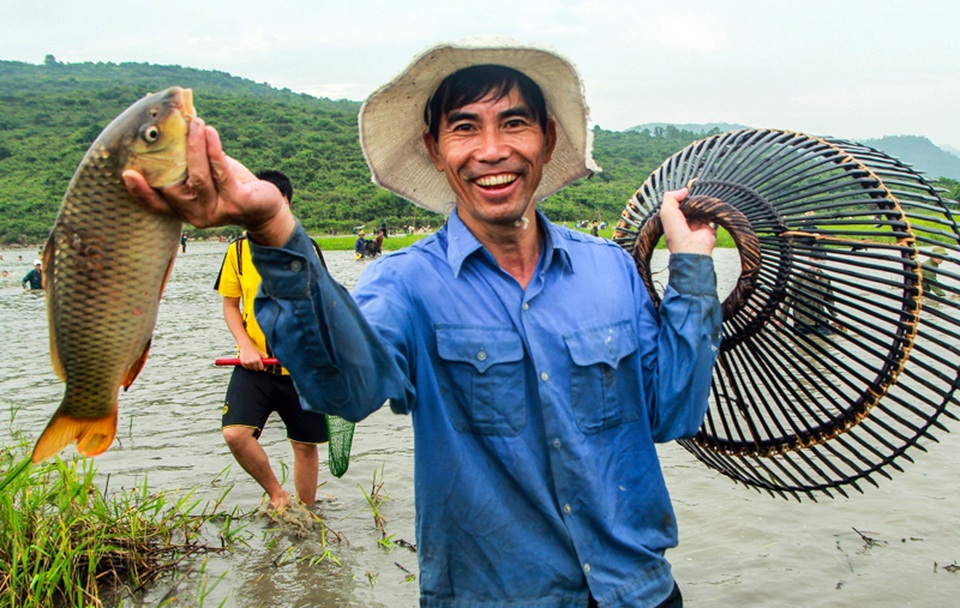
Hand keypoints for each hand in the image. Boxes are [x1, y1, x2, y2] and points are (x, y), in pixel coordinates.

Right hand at [122, 118, 295, 245]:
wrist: (266, 207)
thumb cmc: (231, 186)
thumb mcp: (207, 176)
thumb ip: (189, 161)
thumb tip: (177, 124)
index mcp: (185, 211)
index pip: (158, 205)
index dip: (141, 192)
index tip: (127, 173)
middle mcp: (197, 215)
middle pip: (175, 186)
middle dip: (172, 155)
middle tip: (175, 125)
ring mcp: (217, 211)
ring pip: (198, 177)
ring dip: (195, 146)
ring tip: (196, 124)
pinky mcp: (237, 203)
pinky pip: (221, 173)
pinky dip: (213, 150)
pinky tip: (210, 133)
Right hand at [238, 343, 265, 371]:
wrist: (245, 346)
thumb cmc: (253, 349)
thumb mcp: (260, 353)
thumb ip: (264, 358)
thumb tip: (267, 363)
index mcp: (258, 360)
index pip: (261, 368)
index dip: (261, 367)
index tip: (261, 366)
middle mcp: (253, 362)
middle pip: (256, 369)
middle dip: (257, 367)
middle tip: (256, 364)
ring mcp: (247, 363)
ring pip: (251, 369)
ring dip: (252, 367)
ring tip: (252, 362)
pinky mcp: (243, 363)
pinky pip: (246, 368)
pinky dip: (247, 366)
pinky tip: (248, 362)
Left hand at [660, 187, 716, 254]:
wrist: (691, 248)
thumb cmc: (676, 233)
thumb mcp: (666, 212)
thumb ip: (671, 197)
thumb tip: (684, 190)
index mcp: (675, 221)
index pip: (680, 205)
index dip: (682, 198)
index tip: (685, 192)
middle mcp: (686, 223)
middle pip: (692, 206)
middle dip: (693, 201)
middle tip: (694, 199)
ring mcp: (698, 225)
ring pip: (702, 209)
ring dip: (702, 205)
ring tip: (700, 205)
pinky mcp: (710, 228)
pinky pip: (712, 215)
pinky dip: (712, 211)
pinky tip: (708, 208)